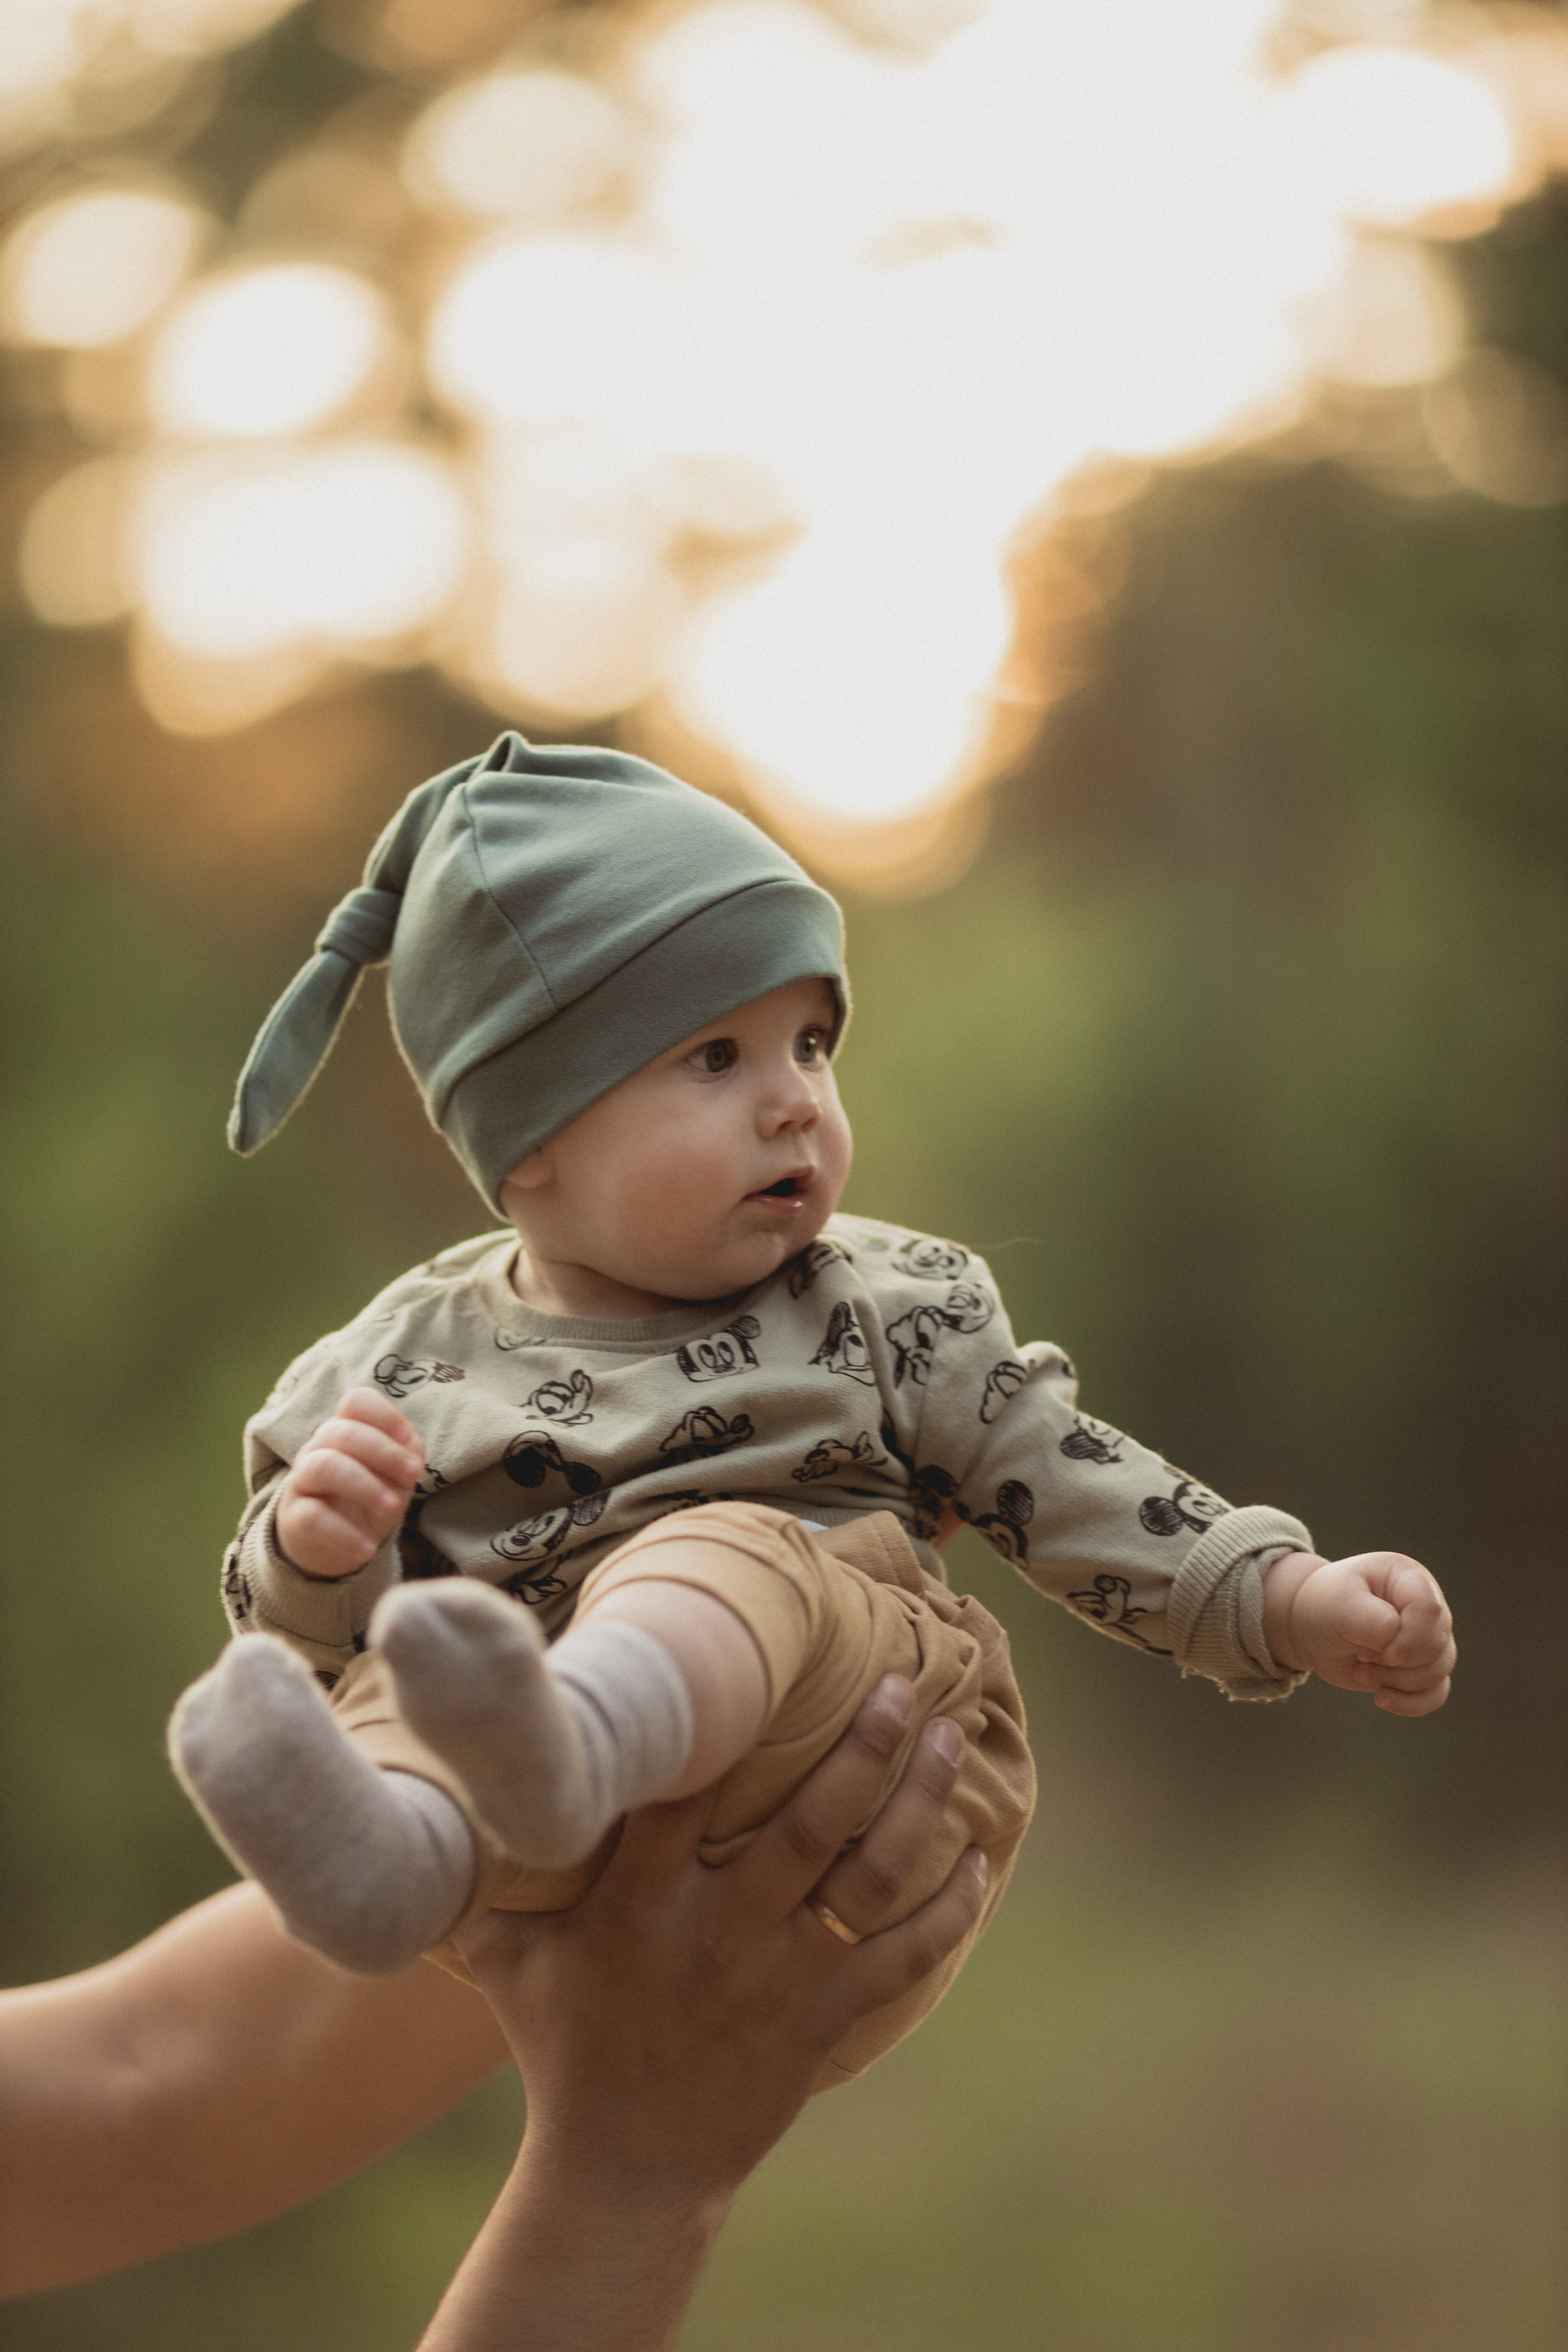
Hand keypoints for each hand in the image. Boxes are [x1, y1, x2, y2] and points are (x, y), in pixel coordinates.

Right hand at [275, 1388, 423, 1580]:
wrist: (333, 1543)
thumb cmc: (368, 1497)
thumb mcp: (394, 1476)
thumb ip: (406, 1456)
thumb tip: (411, 1452)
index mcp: (346, 1430)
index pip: (356, 1402)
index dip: (383, 1414)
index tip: (406, 1436)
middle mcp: (319, 1448)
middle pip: (343, 1433)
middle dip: (383, 1452)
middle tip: (413, 1475)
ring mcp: (303, 1481)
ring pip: (324, 1467)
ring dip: (364, 1486)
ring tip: (391, 1508)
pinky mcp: (294, 1518)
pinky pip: (312, 1519)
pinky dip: (344, 1534)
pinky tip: (368, 1548)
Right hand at [456, 1673, 986, 2207]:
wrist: (625, 2172)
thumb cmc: (565, 2053)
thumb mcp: (513, 1966)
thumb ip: (486, 1888)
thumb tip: (437, 1807)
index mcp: (643, 1905)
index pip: (682, 1798)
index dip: (721, 1729)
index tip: (763, 1662)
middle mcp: (721, 1931)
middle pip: (806, 1823)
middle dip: (860, 1745)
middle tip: (899, 1677)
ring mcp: (781, 1976)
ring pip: (867, 1876)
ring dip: (915, 1800)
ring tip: (948, 1734)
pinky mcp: (822, 2020)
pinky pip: (901, 1957)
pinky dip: (948, 1909)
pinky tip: (978, 1857)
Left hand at [1262, 1549, 1454, 1716]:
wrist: (1311, 1627)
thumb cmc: (1324, 1605)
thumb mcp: (1337, 1604)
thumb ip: (1370, 1619)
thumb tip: (1397, 1638)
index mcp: (1408, 1578)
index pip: (1430, 1609)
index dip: (1409, 1637)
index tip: (1378, 1647)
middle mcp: (1425, 1606)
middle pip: (1437, 1646)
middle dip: (1396, 1661)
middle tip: (1359, 1654)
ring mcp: (1426, 1637)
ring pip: (1438, 1671)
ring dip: (1396, 1681)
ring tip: (1362, 1670)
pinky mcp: (1420, 1666)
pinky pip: (1436, 1692)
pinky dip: (1411, 1703)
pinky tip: (1381, 1699)